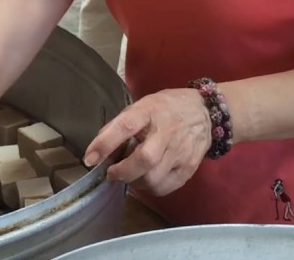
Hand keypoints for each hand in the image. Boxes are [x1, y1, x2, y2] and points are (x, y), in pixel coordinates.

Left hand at [83, 88, 211, 195]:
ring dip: (135, 182)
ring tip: (129, 176)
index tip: (90, 158)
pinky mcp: (190, 167)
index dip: (105, 143)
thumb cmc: (165, 108)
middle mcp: (167, 131)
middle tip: (111, 174)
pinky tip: (145, 180)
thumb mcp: (142, 106)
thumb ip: (121, 124)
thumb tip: (99, 148)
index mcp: (150, 111)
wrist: (204, 112)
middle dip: (122, 172)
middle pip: (144, 160)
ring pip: (154, 178)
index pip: (126, 126)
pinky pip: (166, 187)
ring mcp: (181, 151)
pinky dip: (150, 188)